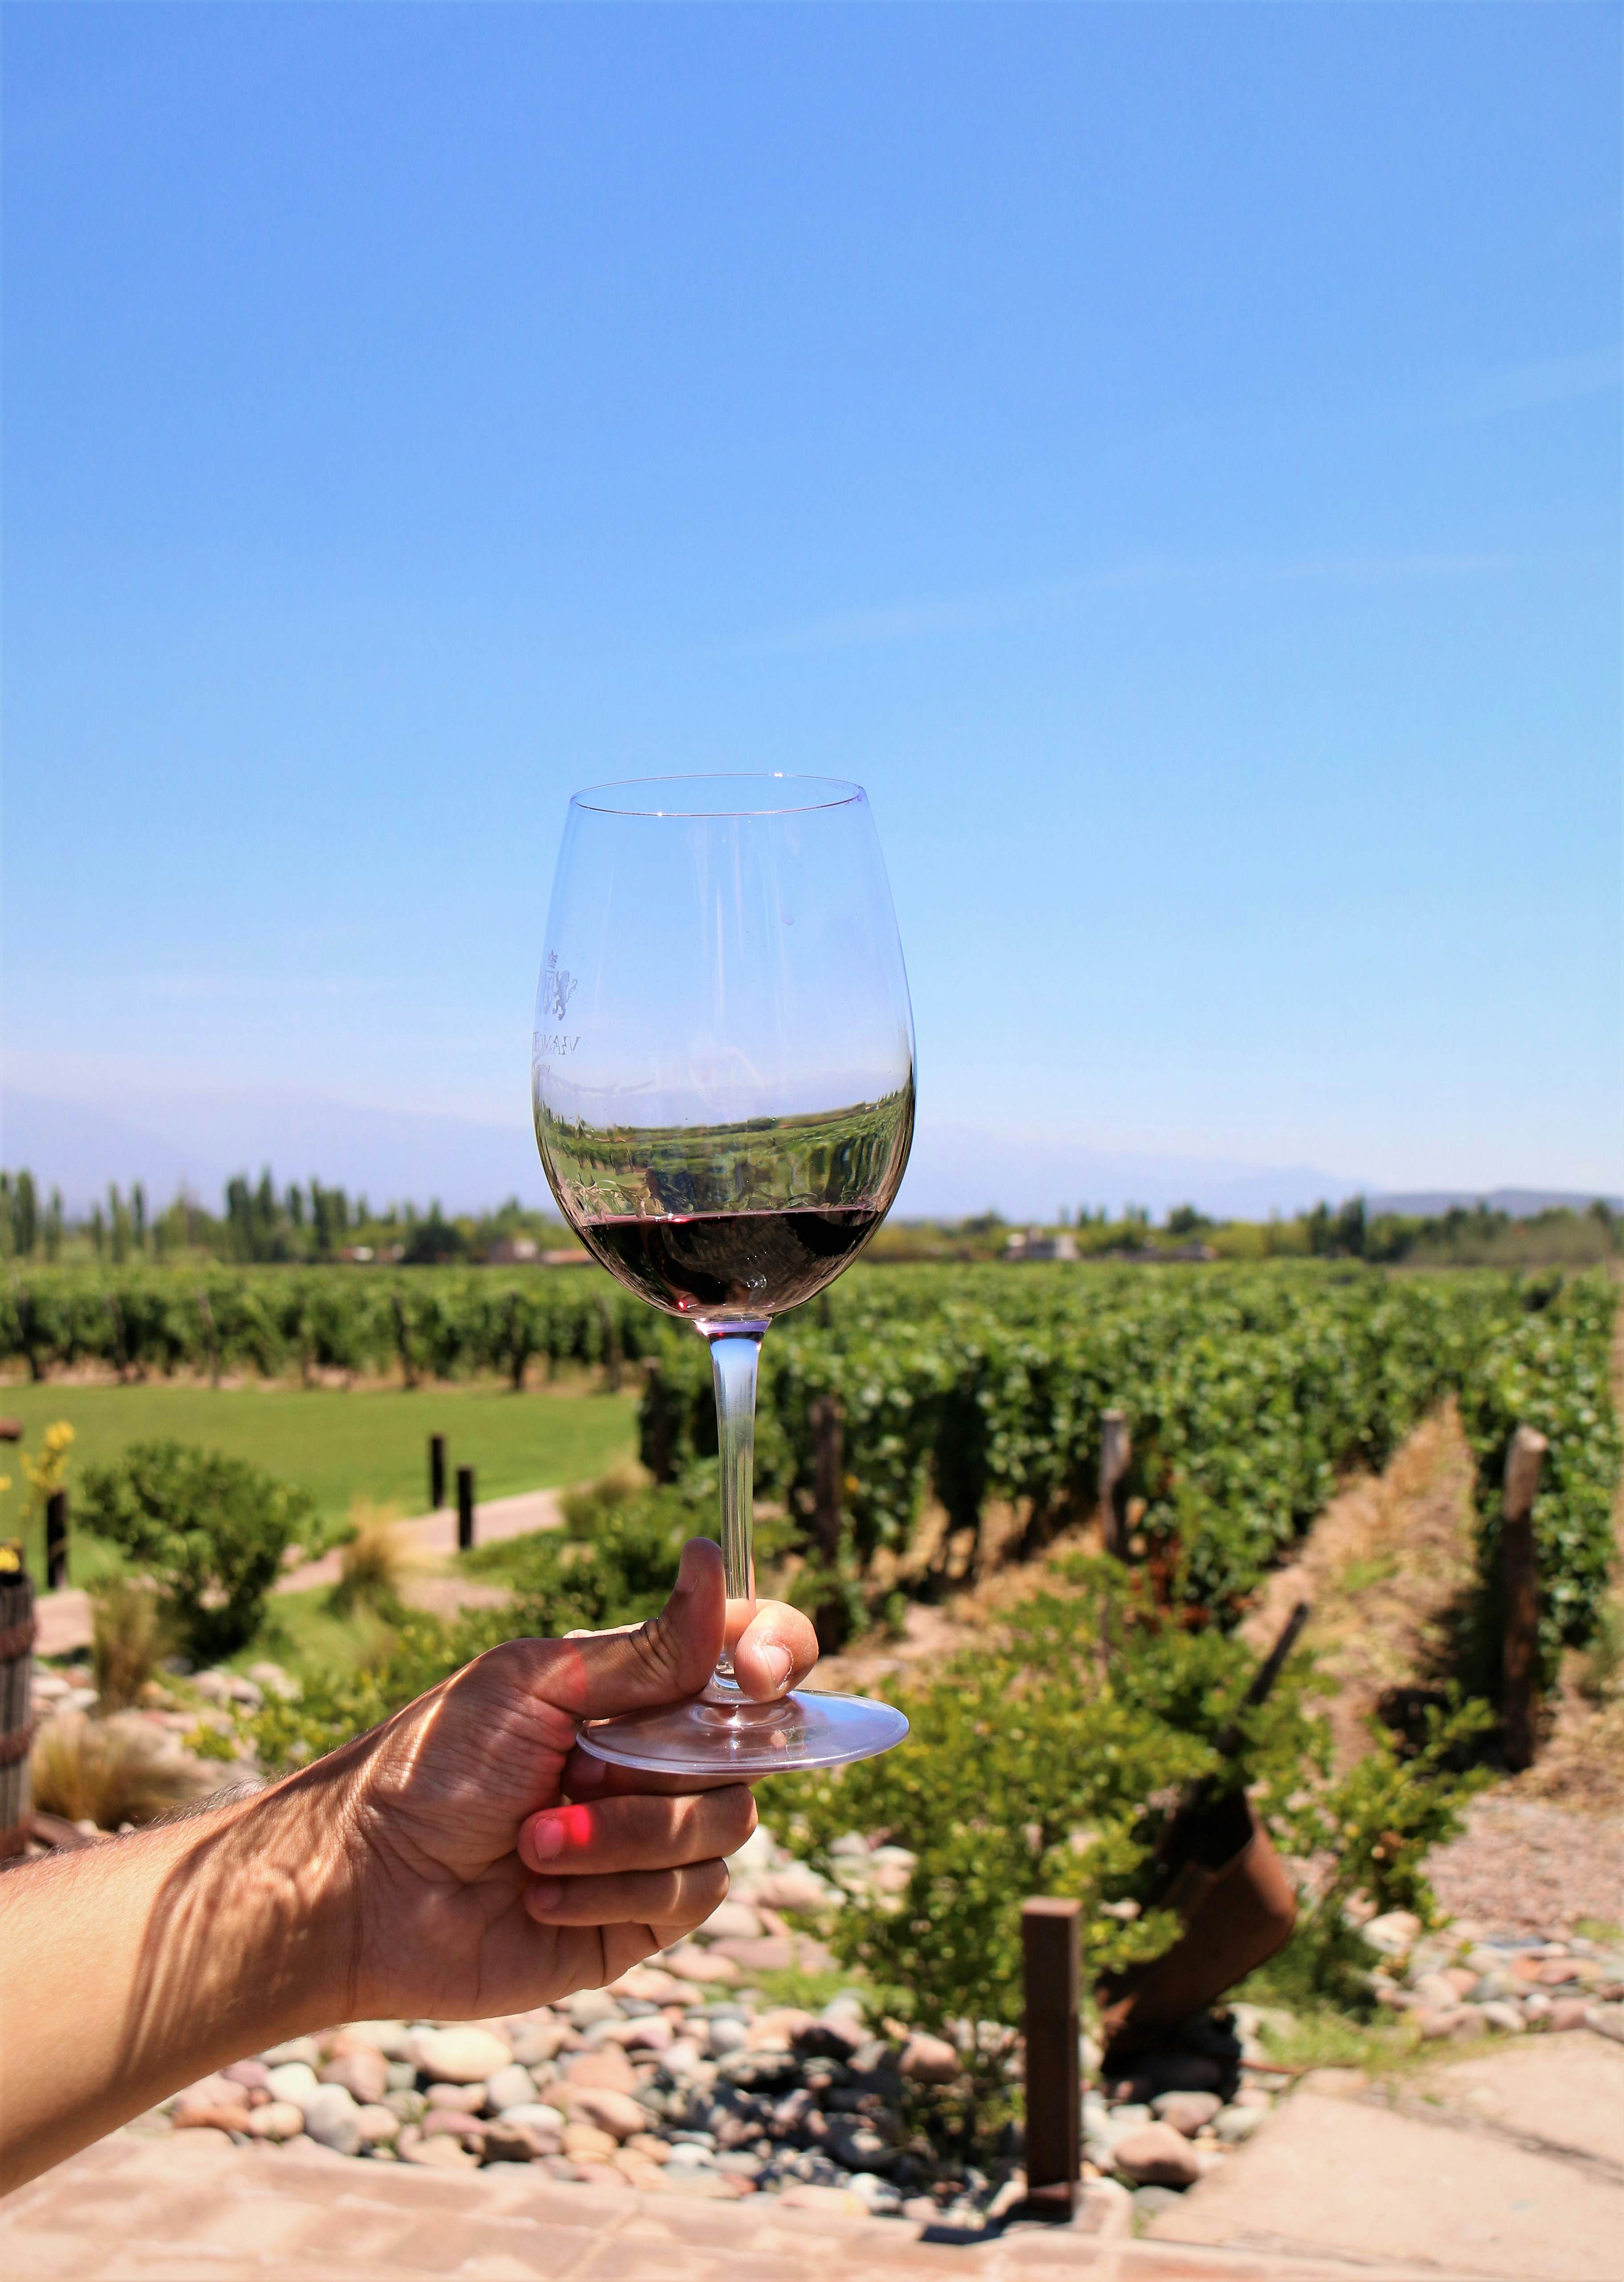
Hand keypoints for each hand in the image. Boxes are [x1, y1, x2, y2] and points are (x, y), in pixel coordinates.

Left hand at [312, 1537, 816, 2023]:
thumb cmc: (431, 1767)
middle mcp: (657, 1762)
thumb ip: (646, 1648)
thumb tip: (715, 1559)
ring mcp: (653, 1843)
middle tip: (576, 1771)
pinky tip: (539, 1892)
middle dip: (664, 1766)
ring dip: (624, 1834)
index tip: (757, 1674)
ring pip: (726, 1825)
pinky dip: (613, 1888)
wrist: (363, 1888)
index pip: (752, 1656)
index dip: (780, 1653)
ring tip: (531, 1842)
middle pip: (752, 1749)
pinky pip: (691, 1896)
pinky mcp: (639, 1918)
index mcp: (638, 1691)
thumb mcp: (536, 1685)